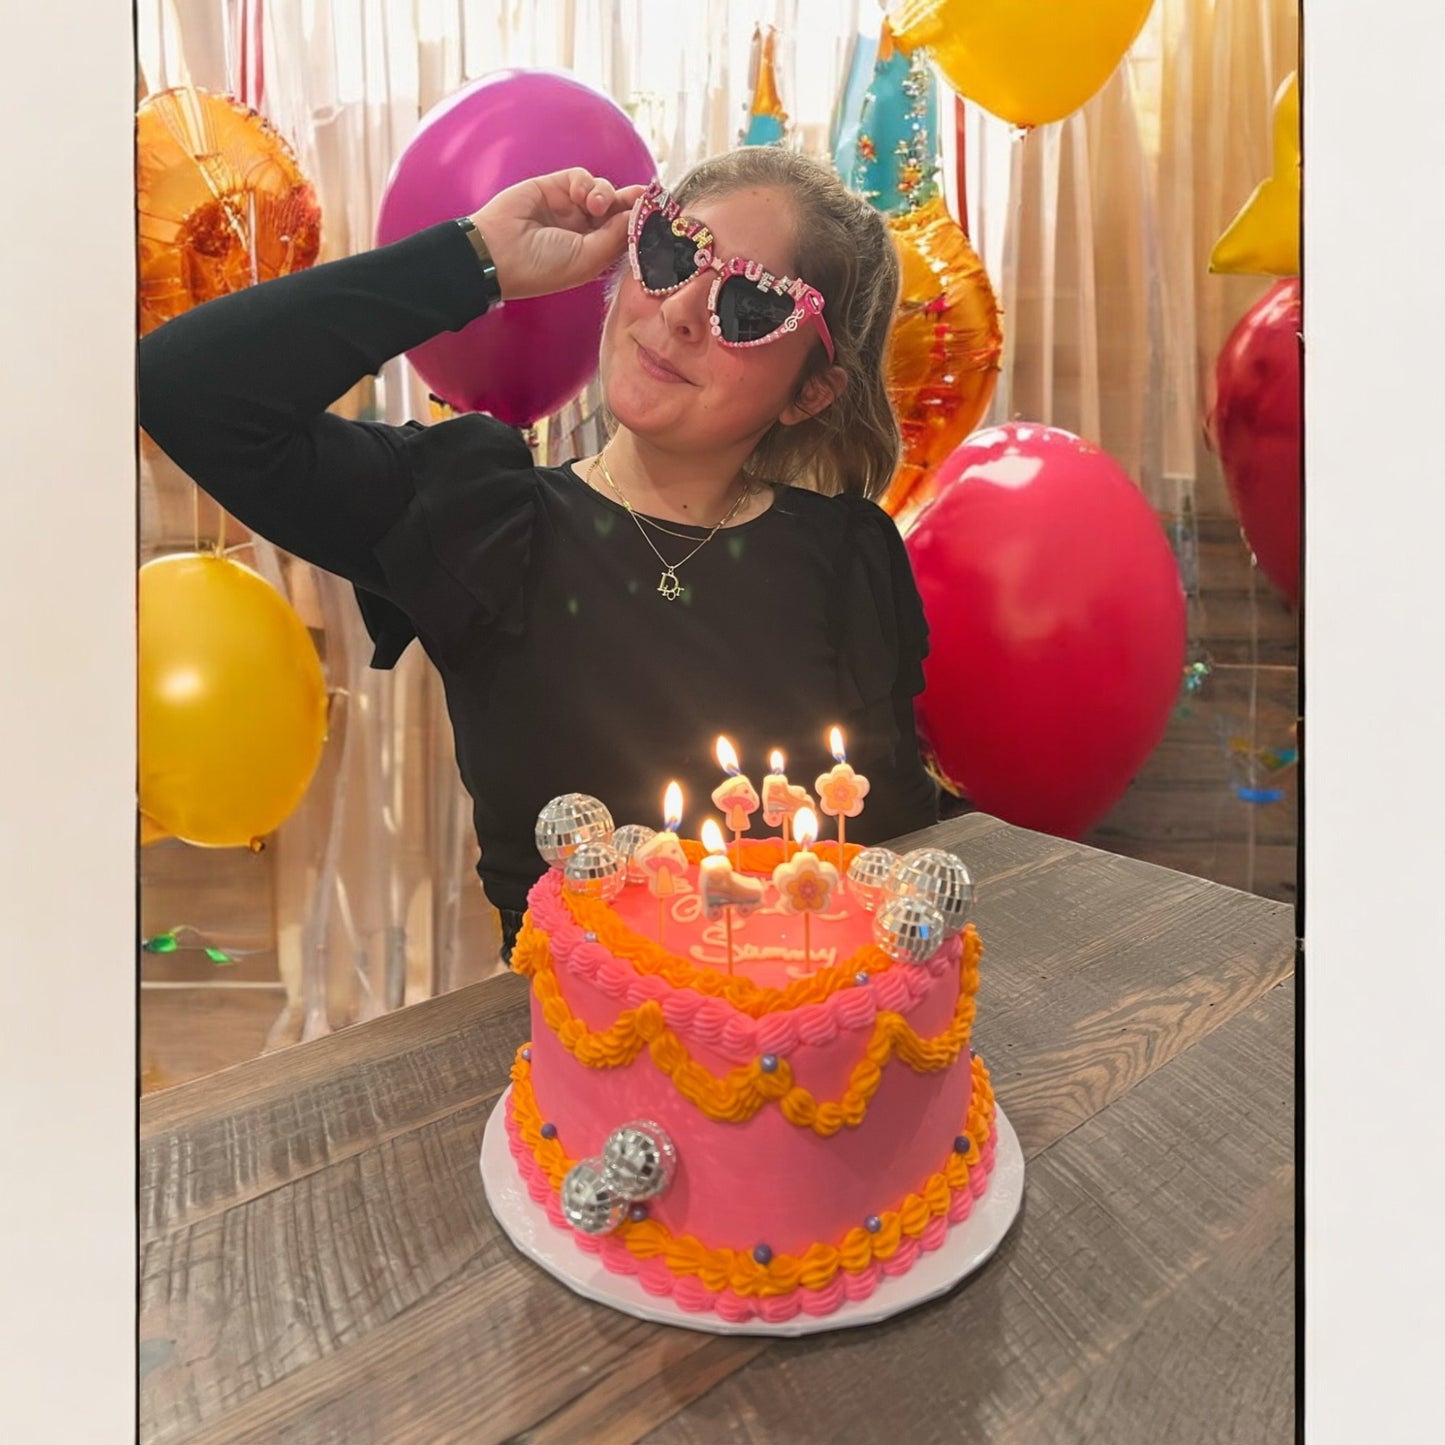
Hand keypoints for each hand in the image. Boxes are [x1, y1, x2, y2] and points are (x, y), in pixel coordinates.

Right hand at [471, 169, 648, 300]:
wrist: (500, 251)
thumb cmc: (543, 266)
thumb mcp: (589, 259)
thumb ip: (616, 236)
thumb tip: (640, 215)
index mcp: (595, 254)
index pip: (625, 234)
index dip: (641, 223)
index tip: (659, 213)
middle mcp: (585, 231)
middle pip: (618, 209)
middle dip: (632, 202)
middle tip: (647, 195)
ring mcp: (570, 208)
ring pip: (603, 190)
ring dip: (606, 194)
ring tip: (595, 204)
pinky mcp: (555, 188)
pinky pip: (582, 177)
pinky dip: (587, 182)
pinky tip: (581, 195)